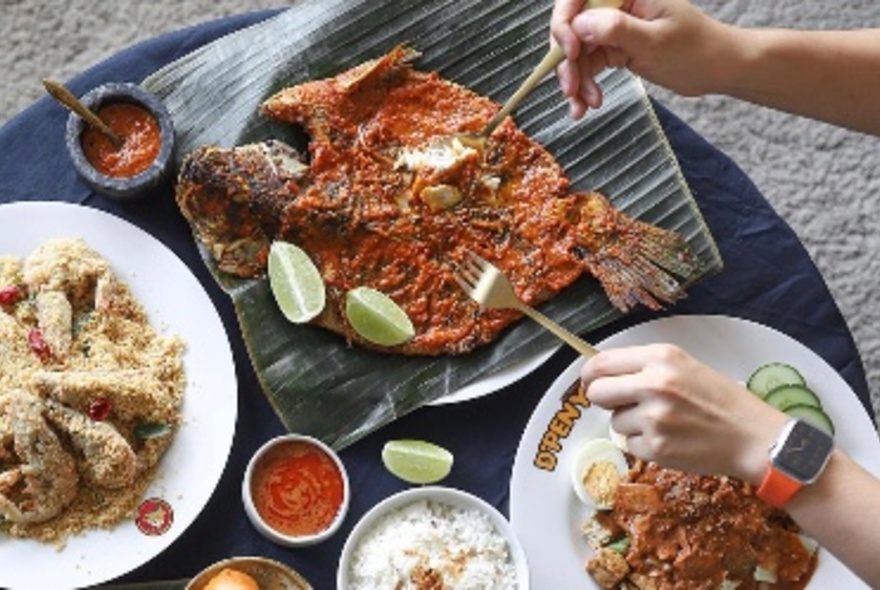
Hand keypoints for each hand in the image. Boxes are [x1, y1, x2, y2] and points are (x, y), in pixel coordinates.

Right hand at [551, 0, 732, 117]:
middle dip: (567, 61)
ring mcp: (612, 27)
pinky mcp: (613, 48)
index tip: (572, 52)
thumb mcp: (655, 41)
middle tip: (571, 90)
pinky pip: (587, 65)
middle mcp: (615, 4)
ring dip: (575, 80)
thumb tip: (579, 25)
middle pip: (571, 27)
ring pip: (576, 51)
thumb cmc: (696, 49)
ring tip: (583, 106)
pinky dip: (584, 86)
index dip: (565, 22)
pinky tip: (587, 105)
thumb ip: (617, 29)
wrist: (716, 68)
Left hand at [580, 344, 788, 482]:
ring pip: (614, 422)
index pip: (602, 362)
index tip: (591, 381)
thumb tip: (604, 372)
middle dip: (603, 399)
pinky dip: (644, 444)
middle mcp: (654, 384)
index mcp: (661, 358)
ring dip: (630, 424)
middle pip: (597, 392)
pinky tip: (670, 439)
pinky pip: (630, 445)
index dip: (590, 374)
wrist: (753, 437)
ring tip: (663, 422)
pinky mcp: (656, 447)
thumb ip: (646, 366)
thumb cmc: (721, 400)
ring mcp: (654, 418)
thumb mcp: (685, 366)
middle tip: (620, 404)